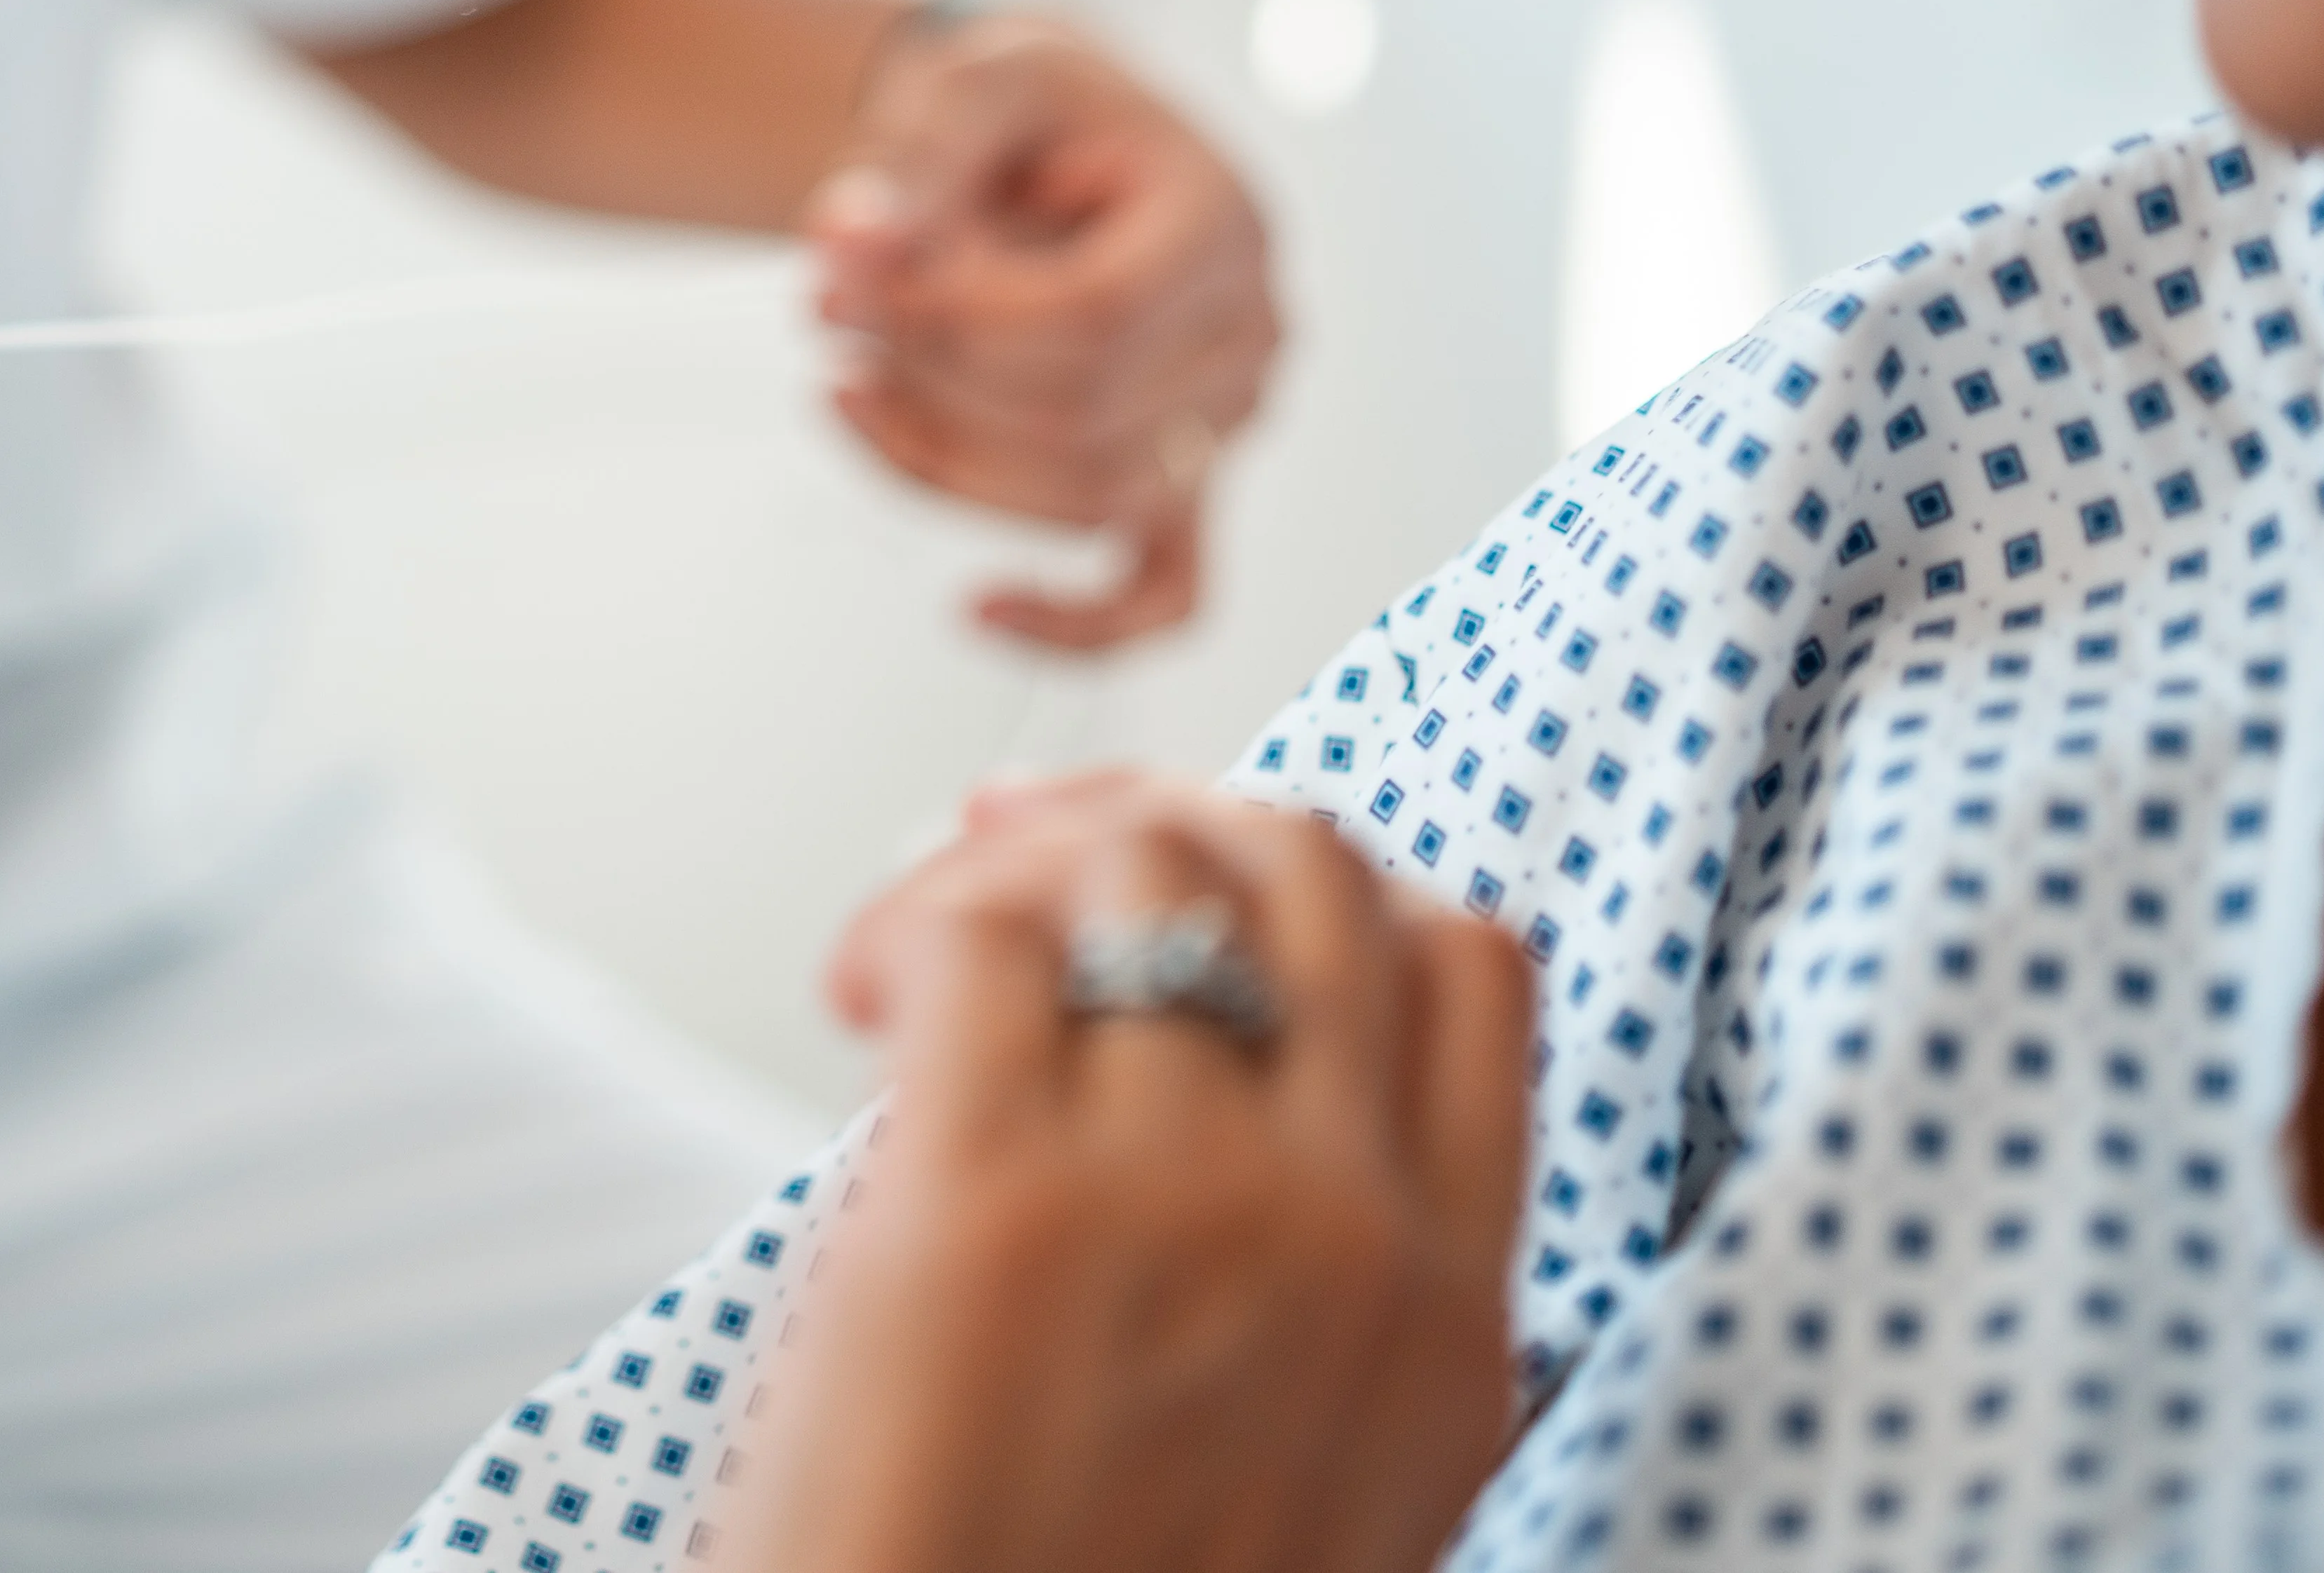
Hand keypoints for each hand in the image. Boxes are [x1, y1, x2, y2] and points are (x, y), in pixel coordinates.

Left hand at [734, 772, 1534, 1572]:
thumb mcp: (1324, 1499)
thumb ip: (1333, 1317)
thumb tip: (1246, 1118)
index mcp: (1448, 1319)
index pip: (1470, 967)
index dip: (1326, 889)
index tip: (1197, 912)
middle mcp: (1348, 1234)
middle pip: (1312, 868)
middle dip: (1171, 823)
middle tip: (1031, 876)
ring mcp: (1182, 1202)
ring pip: (1147, 868)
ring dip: (1021, 856)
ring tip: (914, 940)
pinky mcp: (989, 1197)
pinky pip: (984, 934)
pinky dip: (910, 914)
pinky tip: (853, 989)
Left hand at [809, 13, 1281, 646]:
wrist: (1056, 140)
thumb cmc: (1030, 112)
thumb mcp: (973, 81)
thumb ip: (913, 156)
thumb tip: (847, 241)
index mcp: (1224, 224)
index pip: (1095, 315)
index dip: (952, 316)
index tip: (840, 277)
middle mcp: (1250, 336)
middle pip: (1081, 416)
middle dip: (927, 377)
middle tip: (824, 312)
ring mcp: (1227, 425)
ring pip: (1086, 501)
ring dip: (940, 459)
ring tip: (845, 382)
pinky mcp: (1189, 486)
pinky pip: (1161, 593)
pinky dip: (1075, 623)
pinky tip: (976, 607)